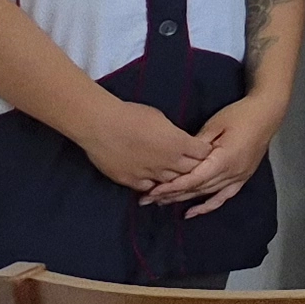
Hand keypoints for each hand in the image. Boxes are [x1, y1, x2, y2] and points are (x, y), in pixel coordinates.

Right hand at [69, 100, 210, 195]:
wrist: (101, 125)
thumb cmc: (131, 115)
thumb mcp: (161, 119)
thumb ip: (174, 134)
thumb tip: (176, 139)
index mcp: (178, 144)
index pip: (204, 153)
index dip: (204, 151)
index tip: (201, 149)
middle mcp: (168, 162)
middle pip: (192, 171)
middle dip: (194, 167)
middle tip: (191, 164)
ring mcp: (150, 174)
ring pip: (171, 183)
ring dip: (174, 178)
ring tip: (173, 174)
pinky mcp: (132, 181)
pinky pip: (149, 188)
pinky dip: (153, 185)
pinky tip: (152, 181)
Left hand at [145, 94, 279, 212]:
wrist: (267, 113)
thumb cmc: (240, 115)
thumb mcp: (214, 125)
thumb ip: (196, 145)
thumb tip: (178, 158)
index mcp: (224, 160)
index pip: (193, 179)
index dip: (172, 187)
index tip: (152, 191)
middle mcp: (231, 173)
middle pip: (197, 188)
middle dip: (171, 195)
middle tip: (146, 199)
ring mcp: (238, 178)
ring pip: (206, 193)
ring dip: (184, 199)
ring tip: (160, 202)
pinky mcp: (242, 178)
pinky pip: (223, 197)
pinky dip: (207, 206)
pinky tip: (191, 212)